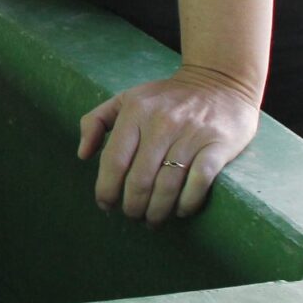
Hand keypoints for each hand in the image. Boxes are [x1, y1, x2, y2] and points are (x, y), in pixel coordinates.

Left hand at [77, 65, 260, 225]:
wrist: (220, 82)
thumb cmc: (166, 97)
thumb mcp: (125, 99)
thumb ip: (96, 121)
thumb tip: (82, 155)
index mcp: (135, 112)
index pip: (113, 160)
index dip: (106, 188)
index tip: (105, 205)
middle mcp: (161, 123)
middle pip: (140, 179)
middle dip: (132, 206)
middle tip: (132, 216)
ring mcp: (191, 134)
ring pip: (168, 185)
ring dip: (157, 210)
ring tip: (152, 221)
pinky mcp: (218, 145)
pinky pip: (200, 181)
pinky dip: (188, 202)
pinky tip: (181, 211)